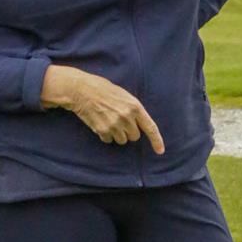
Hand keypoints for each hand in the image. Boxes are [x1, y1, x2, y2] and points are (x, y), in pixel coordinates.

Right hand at [41, 65, 164, 152]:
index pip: (150, 127)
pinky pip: (109, 140)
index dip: (157, 141)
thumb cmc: (103, 90)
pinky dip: (106, 135)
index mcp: (135, 106)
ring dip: (117, 134)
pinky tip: (100, 123)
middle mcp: (126, 117)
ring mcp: (114, 125)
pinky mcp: (103, 130)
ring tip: (108, 120)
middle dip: (129, 131)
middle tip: (119, 120)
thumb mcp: (124, 95)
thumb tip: (140, 125)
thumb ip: (134, 110)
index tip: (160, 151)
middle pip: (135, 137)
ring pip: (122, 140)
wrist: (81, 90)